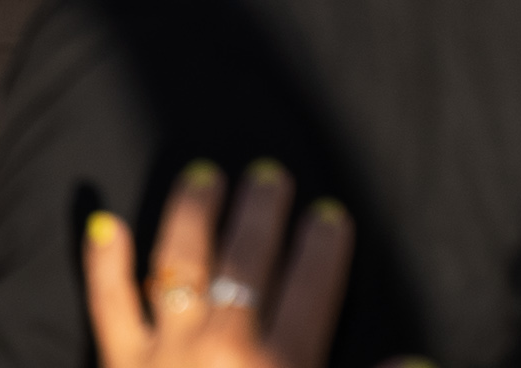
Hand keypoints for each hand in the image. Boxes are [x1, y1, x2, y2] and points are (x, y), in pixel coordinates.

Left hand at [84, 162, 363, 367]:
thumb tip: (417, 361)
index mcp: (281, 366)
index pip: (310, 294)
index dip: (323, 252)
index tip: (330, 213)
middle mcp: (223, 347)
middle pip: (246, 264)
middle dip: (260, 214)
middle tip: (269, 173)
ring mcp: (165, 350)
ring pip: (179, 264)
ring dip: (192, 215)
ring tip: (203, 174)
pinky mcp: (118, 362)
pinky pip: (107, 304)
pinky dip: (103, 262)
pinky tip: (103, 219)